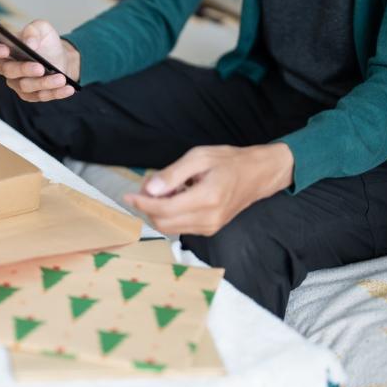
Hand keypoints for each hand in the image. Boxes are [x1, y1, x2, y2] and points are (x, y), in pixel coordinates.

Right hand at [0, 19, 80, 101]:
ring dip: (45, 83)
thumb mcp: (42, 29)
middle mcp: (7, 68)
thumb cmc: (46, 42)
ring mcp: (17, 83)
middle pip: (9, 71)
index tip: (5, 49)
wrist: (61, 57)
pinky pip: (41, 96)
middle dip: (24, 69)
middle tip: (40, 67)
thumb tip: (29, 43)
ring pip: (26, 86)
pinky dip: (56, 93)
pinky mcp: (31, 95)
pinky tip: (67, 88)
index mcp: (4, 48)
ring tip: (61, 78)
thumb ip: (33, 30)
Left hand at [123, 143, 293, 235]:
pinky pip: (180, 226)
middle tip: (148, 185)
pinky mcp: (210, 229)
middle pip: (163, 222)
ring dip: (158, 211)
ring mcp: (210, 227)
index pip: (163, 208)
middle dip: (148, 206)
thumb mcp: (199, 157)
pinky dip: (170, 214)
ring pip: (170, 227)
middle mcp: (209, 218)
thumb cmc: (229, 161)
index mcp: (207, 198)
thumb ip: (173, 174)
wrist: (258, 174)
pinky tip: (176, 196)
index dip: (142, 202)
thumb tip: (149, 189)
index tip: (129, 193)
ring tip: (163, 188)